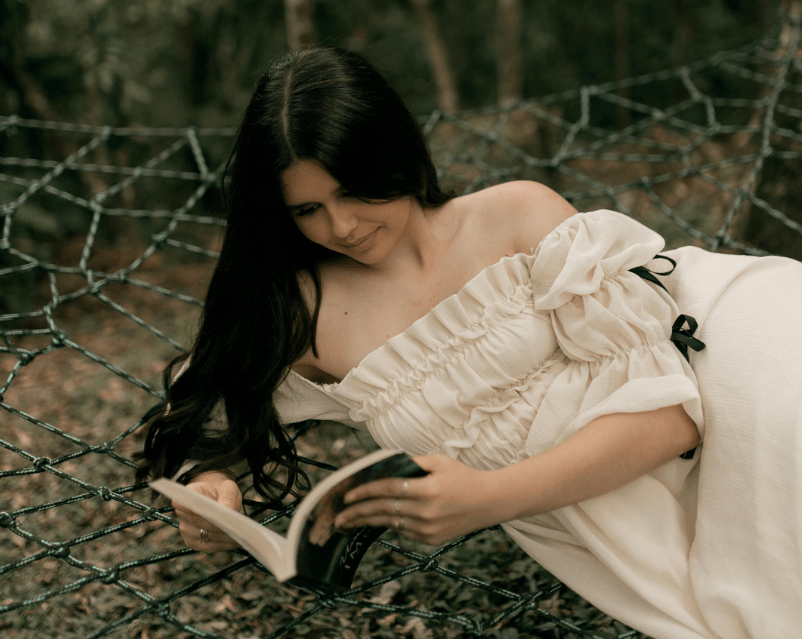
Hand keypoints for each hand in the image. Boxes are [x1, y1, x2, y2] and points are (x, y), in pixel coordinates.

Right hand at [172, 471, 242, 552]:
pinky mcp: (195, 544)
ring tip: (244, 534)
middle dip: (221, 526)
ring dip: (226, 538)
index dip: (203, 510)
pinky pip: (212, 547)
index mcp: (184, 497)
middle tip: (241, 527)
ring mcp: (187, 532)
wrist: (214, 498)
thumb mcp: (227, 487)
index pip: (186, 504)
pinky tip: (239, 540)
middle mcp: (182, 516)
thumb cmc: (221, 491)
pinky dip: (226, 544)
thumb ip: (227, 496)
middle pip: (200, 523)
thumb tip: (227, 510)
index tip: (222, 512)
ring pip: (208, 538)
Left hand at [333, 455, 508, 545]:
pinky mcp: (431, 539)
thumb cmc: (463, 477)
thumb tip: (384, 464)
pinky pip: (403, 531)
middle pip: (383, 511)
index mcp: (428, 489)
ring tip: (350, 521)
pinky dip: (389, 524)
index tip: (348, 495)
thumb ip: (411, 462)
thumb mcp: (438, 461)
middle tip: (339, 516)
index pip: (388, 490)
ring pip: (390, 523)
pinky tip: (377, 520)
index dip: (365, 492)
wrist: (490, 502)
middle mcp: (426, 511)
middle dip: (358, 513)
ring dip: (369, 521)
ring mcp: (429, 528)